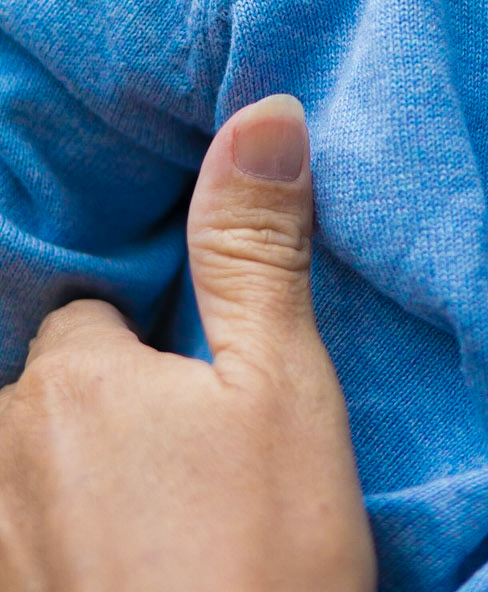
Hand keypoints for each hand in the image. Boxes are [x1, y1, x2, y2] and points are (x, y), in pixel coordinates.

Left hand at [0, 96, 376, 591]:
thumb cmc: (263, 566)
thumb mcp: (287, 390)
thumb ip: (256, 250)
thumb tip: (260, 112)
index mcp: (66, 382)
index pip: (92, 307)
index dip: (157, 332)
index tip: (207, 377)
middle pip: (50, 391)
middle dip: (111, 410)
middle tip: (198, 462)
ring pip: (28, 472)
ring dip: (79, 484)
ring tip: (168, 524)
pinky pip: (29, 541)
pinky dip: (69, 545)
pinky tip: (138, 567)